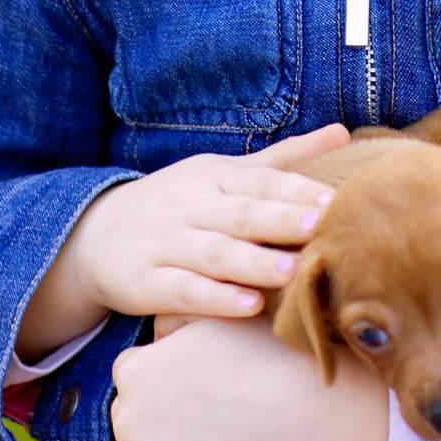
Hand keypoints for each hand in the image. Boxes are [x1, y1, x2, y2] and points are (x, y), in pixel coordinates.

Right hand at [76, 123, 350, 320]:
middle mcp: (192, 206)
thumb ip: (284, 158)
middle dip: (282, 218)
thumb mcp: (224, 173)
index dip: (297, 188)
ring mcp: (168, 244)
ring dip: (254, 262)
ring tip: (293, 271)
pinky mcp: (149, 283)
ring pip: (215, 253)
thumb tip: (345, 133)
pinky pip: (184, 290)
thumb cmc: (180, 202)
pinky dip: (216, 299)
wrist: (96, 234)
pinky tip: (248, 307)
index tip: (338, 198)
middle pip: (241, 213)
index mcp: (214, 177)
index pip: (260, 180)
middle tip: (323, 224)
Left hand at [109, 312, 321, 440]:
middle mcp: (128, 414)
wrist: (306, 412)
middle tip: (203, 420)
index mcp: (134, 369)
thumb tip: (156, 326)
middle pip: (129, 418)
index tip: (192, 391)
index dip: (161, 384)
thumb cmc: (265, 358)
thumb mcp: (212, 318)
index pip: (130, 378)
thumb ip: (172, 317)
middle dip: (156, 418)